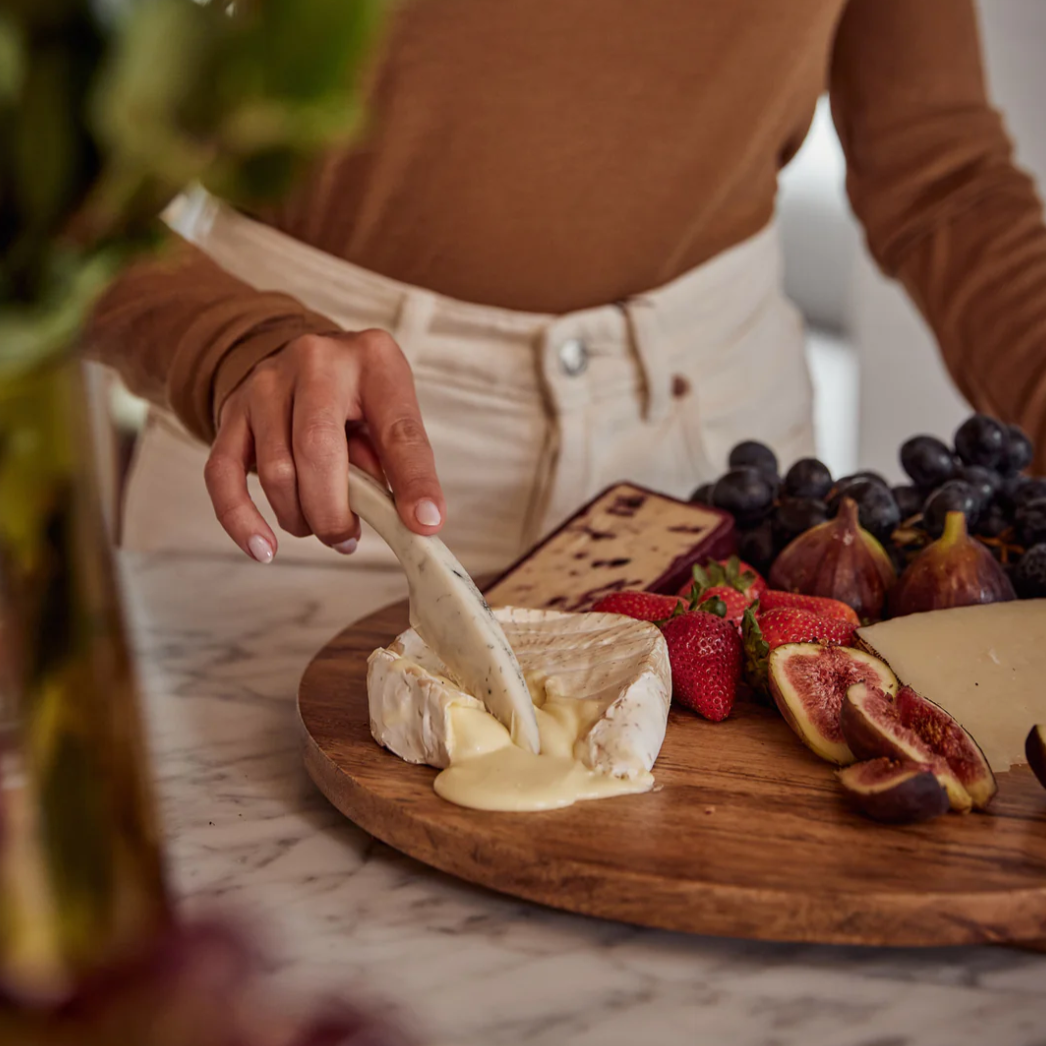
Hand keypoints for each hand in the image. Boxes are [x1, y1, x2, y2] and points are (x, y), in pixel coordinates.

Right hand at [205, 330, 444, 562]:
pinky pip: (223, 474)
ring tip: (323, 528)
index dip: (412, 481)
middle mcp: (315, 362)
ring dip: (300, 517)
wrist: (303, 359)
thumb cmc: (358, 398)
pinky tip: (262, 548)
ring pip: (275, 470)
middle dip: (333, 511)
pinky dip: (241, 520)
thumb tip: (408, 520)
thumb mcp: (391, 414)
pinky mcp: (231, 411)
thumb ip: (397, 462)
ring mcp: (266, 384)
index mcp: (373, 360)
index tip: (422, 523)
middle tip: (347, 538)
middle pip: (317, 449)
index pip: (398, 429)